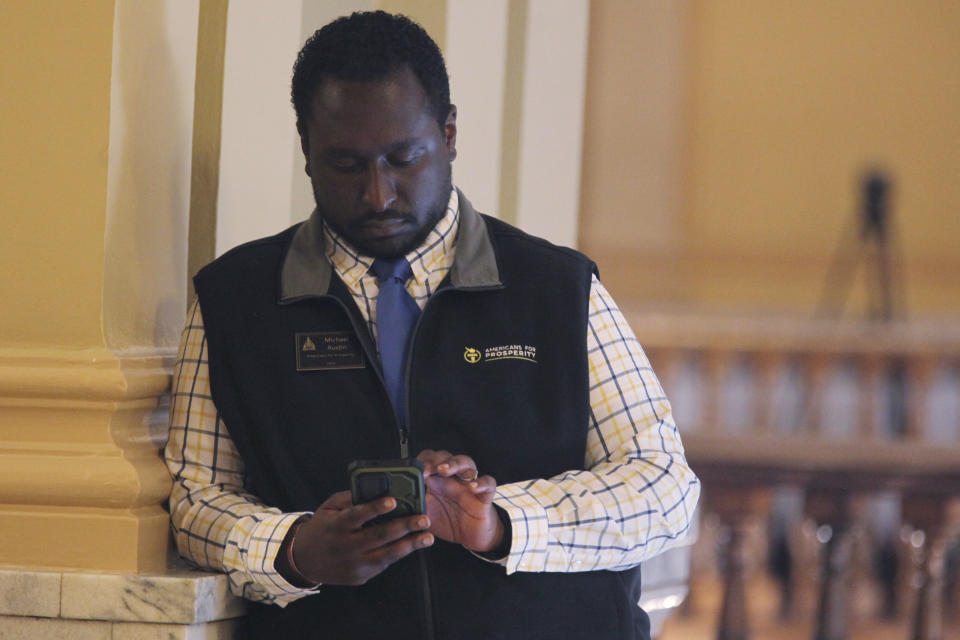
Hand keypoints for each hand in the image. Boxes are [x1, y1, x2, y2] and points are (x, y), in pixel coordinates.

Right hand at [290, 490, 433, 584]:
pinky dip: (399, 554)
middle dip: (404, 526)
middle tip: (424, 518)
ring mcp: (354, 563)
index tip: (392, 501)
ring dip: (410, 545)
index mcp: (337, 525)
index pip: (358, 516)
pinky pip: (384, 564)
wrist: (304, 560)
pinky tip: (413, 544)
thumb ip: (349, 498)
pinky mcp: (361, 576)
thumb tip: (374, 488)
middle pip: (379, 536)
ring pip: (386, 555)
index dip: (375, 508)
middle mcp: (346, 546)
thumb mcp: (328, 508)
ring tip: (427, 537)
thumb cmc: (321, 529)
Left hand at [416, 449, 503, 552]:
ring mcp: (469, 484)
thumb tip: (395, 502)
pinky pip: (488, 482)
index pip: (429, 461)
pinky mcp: (485, 495)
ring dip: (455, 463)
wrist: (472, 536)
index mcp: (437, 481)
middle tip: (427, 470)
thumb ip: (414, 507)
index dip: (421, 463)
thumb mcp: (427, 515)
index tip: (413, 472)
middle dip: (435, 460)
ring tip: (444, 469)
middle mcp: (453, 478)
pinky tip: (473, 487)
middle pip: (446, 457)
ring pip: (466, 462)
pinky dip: (481, 482)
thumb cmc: (449, 521)